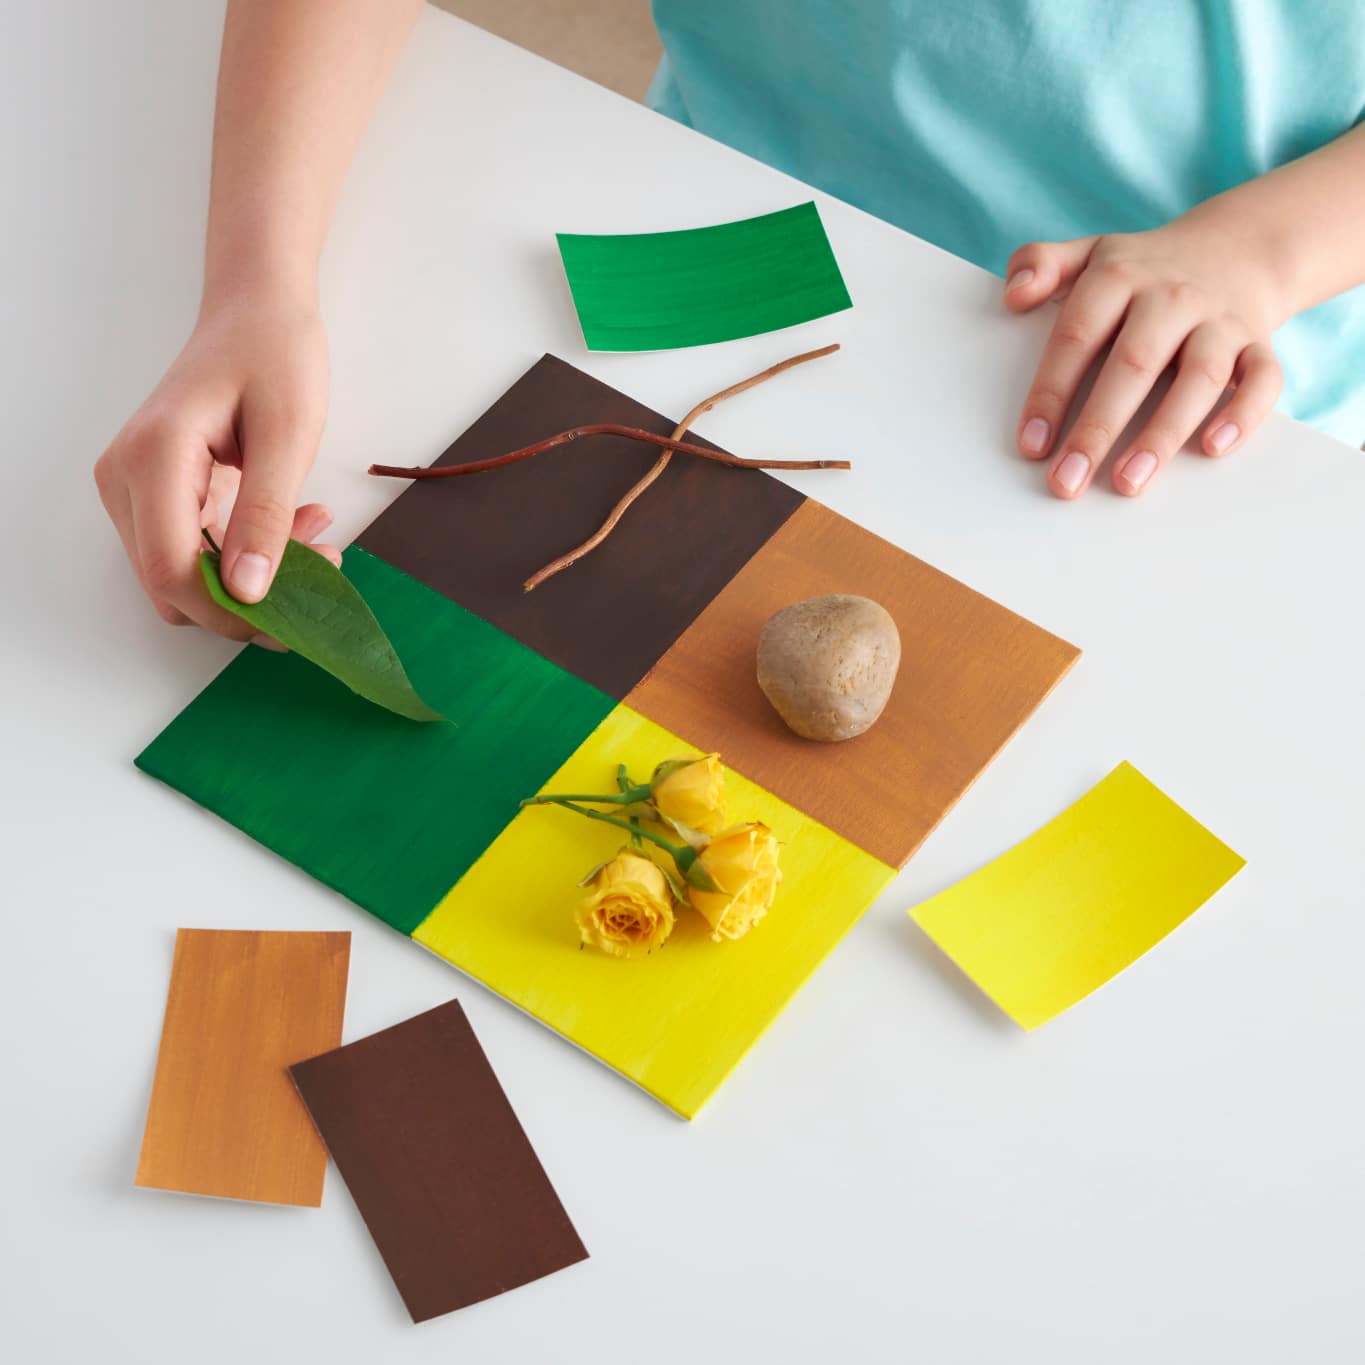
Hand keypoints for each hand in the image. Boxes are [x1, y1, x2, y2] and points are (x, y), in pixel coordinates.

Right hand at [95, 291, 341, 635]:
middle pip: (173, 583)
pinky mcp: (155, 494)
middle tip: (324, 565)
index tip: (297, 615)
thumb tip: (248, 592)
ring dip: (254, 575)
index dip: (231, 612)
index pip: (172, 571)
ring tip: (318, 535)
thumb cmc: (274, 355)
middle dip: (249, 596)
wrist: (256, 311)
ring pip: (185, 574)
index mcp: (153, 458)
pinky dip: (246, 553)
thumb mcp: (288, 435)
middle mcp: (125, 478)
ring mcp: (134, 488)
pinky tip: (297, 523)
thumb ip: (266, 516)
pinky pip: (195, 551)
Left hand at [1005, 220, 1285, 497]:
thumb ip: (1041, 264)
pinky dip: (1244, 413)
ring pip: (1198, 378)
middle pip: (1132, 365)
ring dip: (1162, 434)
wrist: (1237, 248)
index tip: (1031, 445)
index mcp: (1119, 277)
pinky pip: (1263, 378)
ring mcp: (1219, 322)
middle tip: (1067, 481)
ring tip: (1127, 483)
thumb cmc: (1143, 271)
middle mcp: (1171, 298)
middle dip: (1097, 428)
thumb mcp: (1089, 254)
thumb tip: (1014, 295)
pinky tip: (1213, 449)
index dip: (1051, 392)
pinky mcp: (1258, 344)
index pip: (1077, 336)